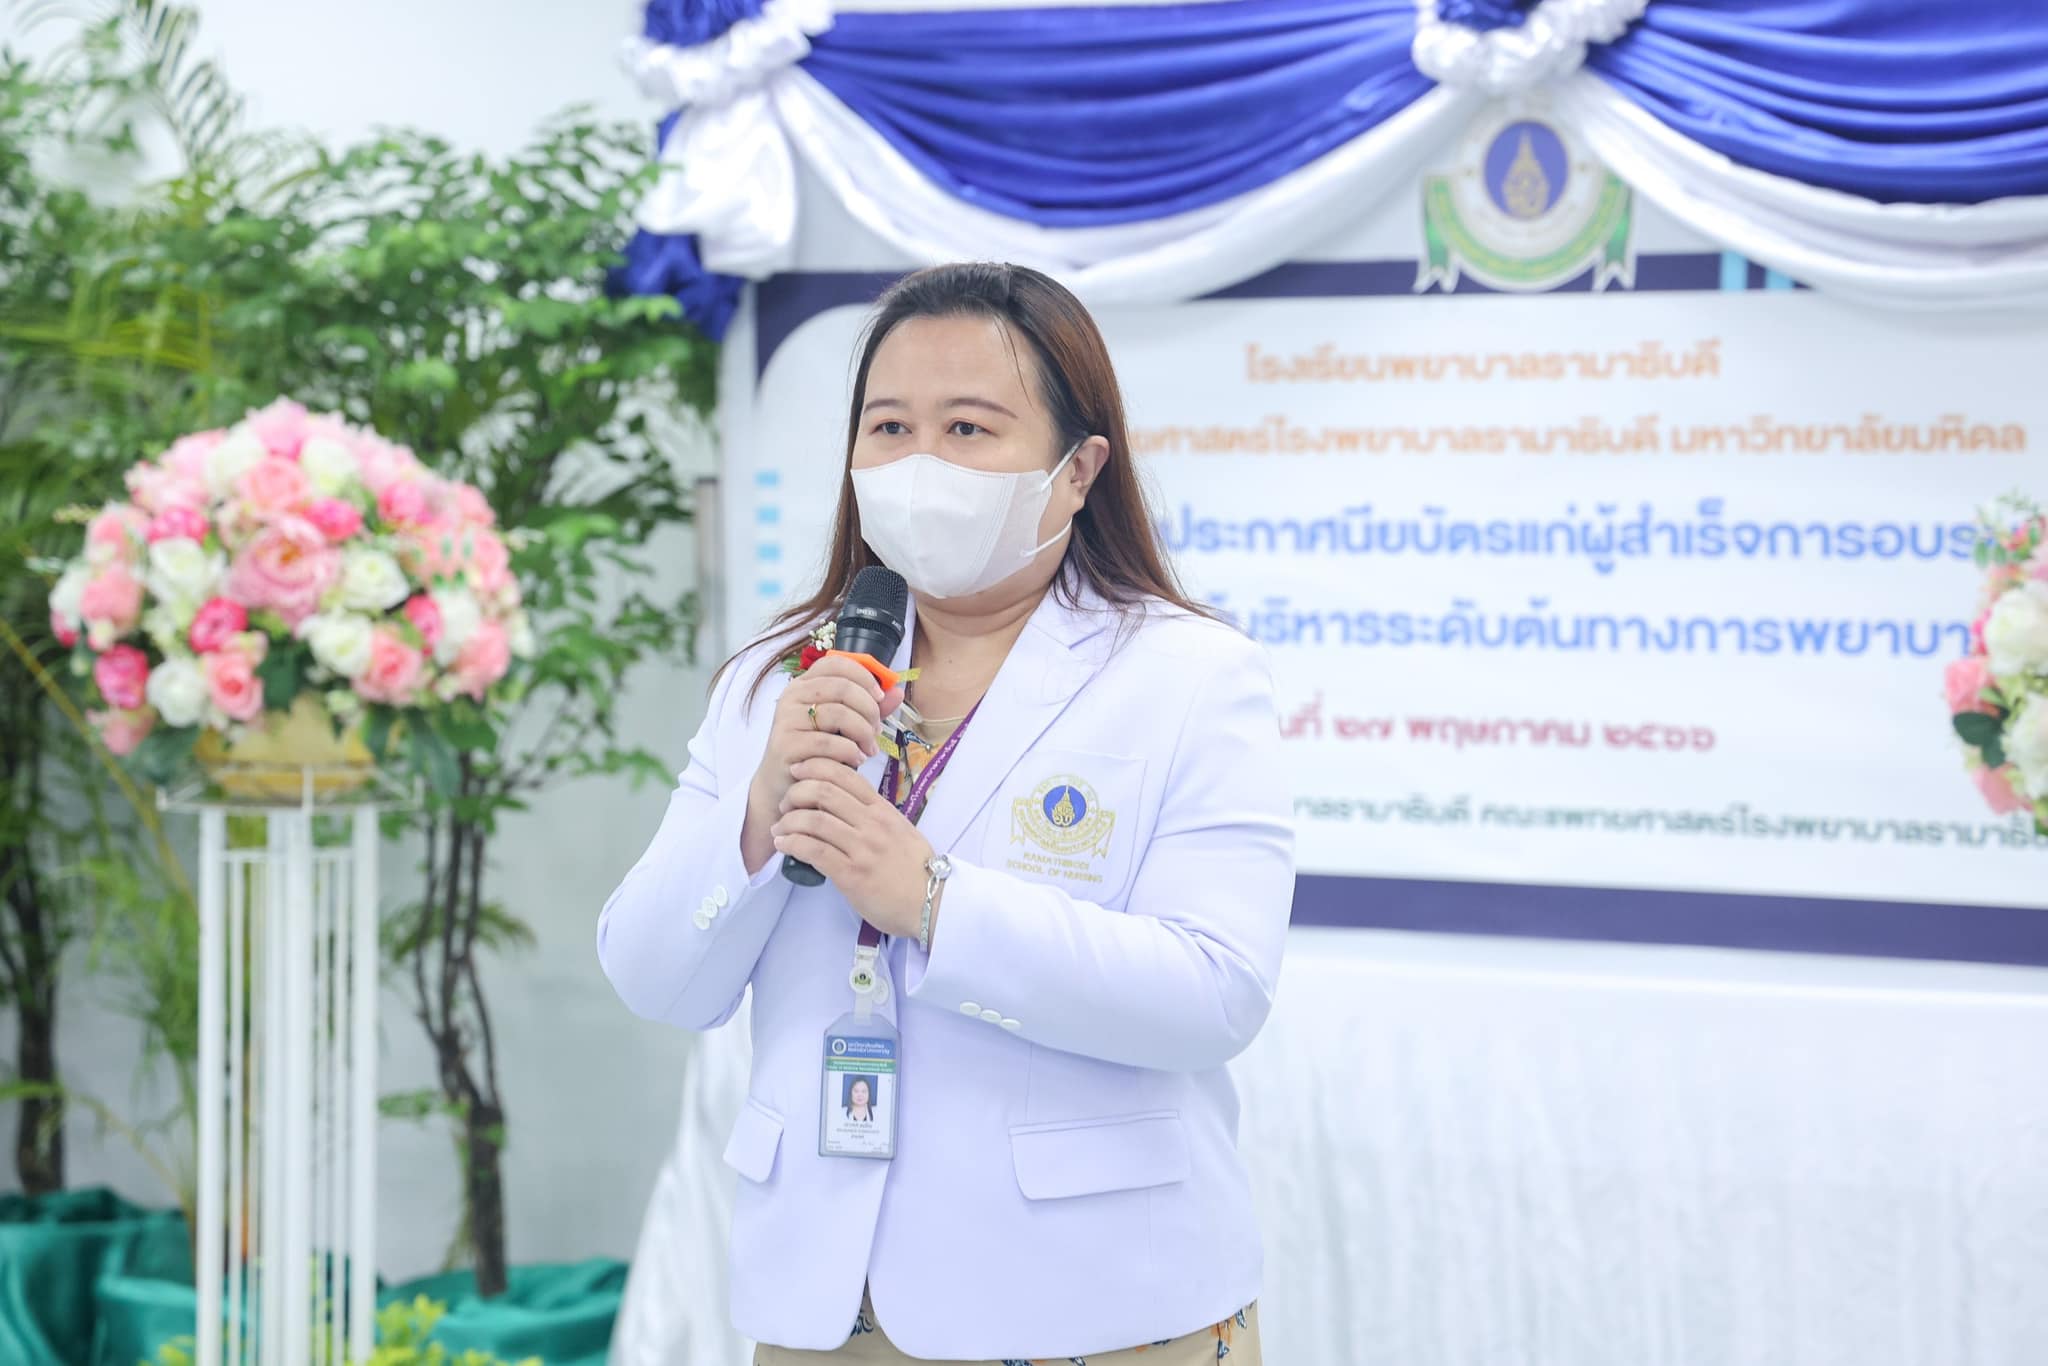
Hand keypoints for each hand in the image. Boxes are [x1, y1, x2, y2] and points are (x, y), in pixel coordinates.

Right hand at [742, 656, 904, 873]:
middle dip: (868, 709)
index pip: (837, 663)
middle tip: (877, 730)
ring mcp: (786, 719)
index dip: (864, 676)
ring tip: (869, 748)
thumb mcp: (844, 725)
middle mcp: (792, 696)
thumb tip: (898, 692)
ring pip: (838, 713)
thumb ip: (869, 708)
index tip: (880, 697)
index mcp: (806, 684)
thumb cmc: (819, 750)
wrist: (785, 782)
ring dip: (863, 732)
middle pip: (842, 687)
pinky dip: (850, 751)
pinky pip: (828, 742)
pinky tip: (858, 759)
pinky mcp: (786, 744)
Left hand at [771, 757, 931, 937]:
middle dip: (796, 792)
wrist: (932, 904)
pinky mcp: (852, 874)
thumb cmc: (916, 871)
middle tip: (785, 803)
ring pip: (815, 820)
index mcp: (883, 811)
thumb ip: (877, 818)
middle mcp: (872, 824)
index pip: (846, 776)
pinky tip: (783, 844)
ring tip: (779, 827)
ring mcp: (862, 849)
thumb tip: (850, 809)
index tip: (799, 771)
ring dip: (789, 821)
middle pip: (825, 792)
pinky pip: (814, 851)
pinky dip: (792, 843)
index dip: (816, 767)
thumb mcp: (901, 832)